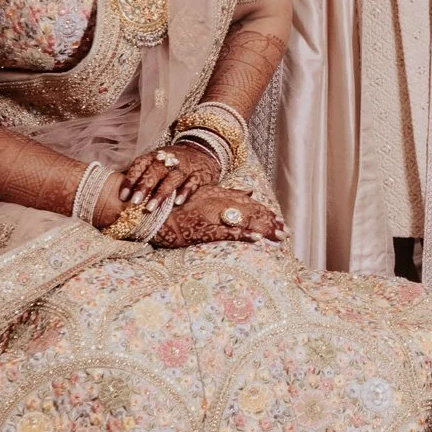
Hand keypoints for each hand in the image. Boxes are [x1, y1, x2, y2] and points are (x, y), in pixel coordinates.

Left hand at [117, 142, 220, 210]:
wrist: (202, 152)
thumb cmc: (172, 164)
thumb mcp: (156, 163)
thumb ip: (141, 175)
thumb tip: (118, 194)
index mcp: (155, 156)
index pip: (141, 164)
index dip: (131, 179)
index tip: (123, 195)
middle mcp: (170, 160)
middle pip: (155, 171)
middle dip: (144, 186)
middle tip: (134, 202)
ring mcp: (186, 166)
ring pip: (173, 178)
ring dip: (161, 193)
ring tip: (151, 208)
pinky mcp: (200, 174)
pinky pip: (193, 182)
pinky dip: (186, 191)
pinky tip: (178, 202)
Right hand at [152, 185, 283, 246]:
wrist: (147, 211)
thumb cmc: (173, 204)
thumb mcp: (202, 192)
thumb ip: (227, 192)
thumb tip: (251, 192)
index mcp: (217, 194)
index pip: (247, 203)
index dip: (264, 212)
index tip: (278, 220)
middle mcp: (216, 202)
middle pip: (248, 212)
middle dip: (268, 221)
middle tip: (284, 231)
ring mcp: (209, 215)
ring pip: (241, 221)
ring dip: (262, 228)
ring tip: (278, 235)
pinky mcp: (201, 229)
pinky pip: (225, 232)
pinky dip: (242, 235)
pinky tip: (256, 239)